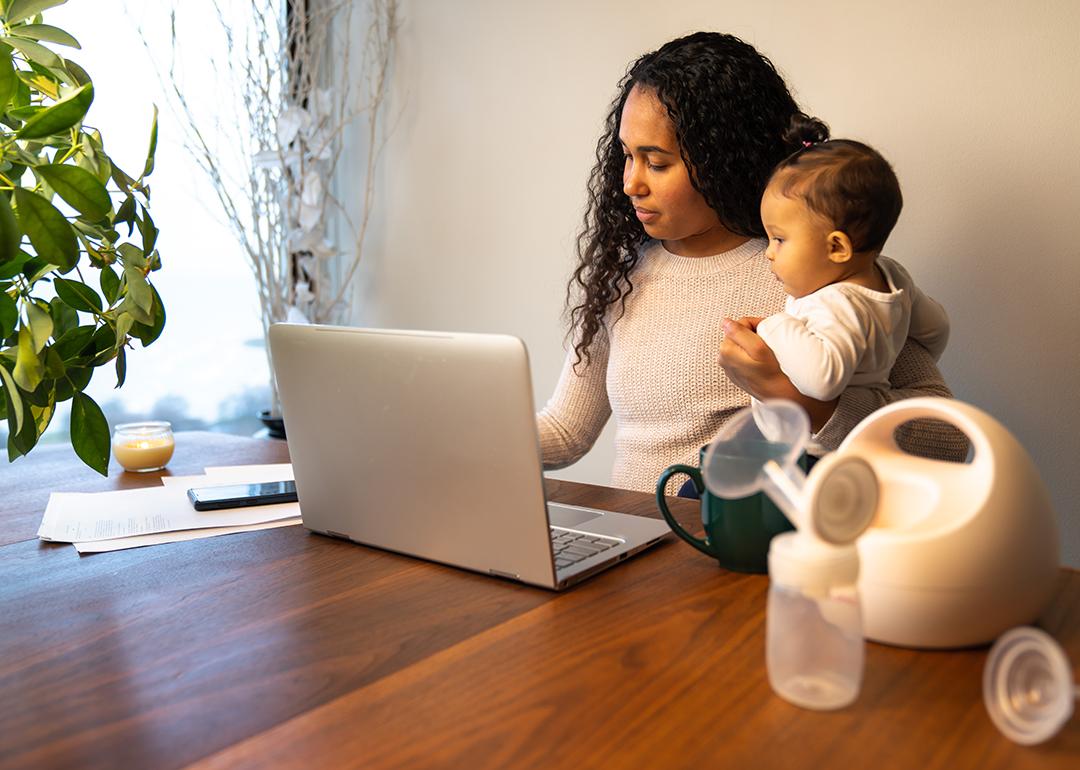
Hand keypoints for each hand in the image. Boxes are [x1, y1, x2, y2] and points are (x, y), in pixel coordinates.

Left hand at [718, 316, 838, 430]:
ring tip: (766, 351)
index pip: (740, 324)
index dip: (757, 324)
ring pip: (741, 344)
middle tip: (768, 342)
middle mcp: (723, 358)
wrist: (778, 396)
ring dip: (753, 344)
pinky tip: (762, 361)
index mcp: (725, 349)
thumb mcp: (758, 348)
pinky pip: (743, 355)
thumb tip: (725, 321)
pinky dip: (752, 354)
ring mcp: (729, 367)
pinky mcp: (736, 373)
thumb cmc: (771, 373)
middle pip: (739, 334)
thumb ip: (740, 332)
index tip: (769, 331)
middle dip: (754, 334)